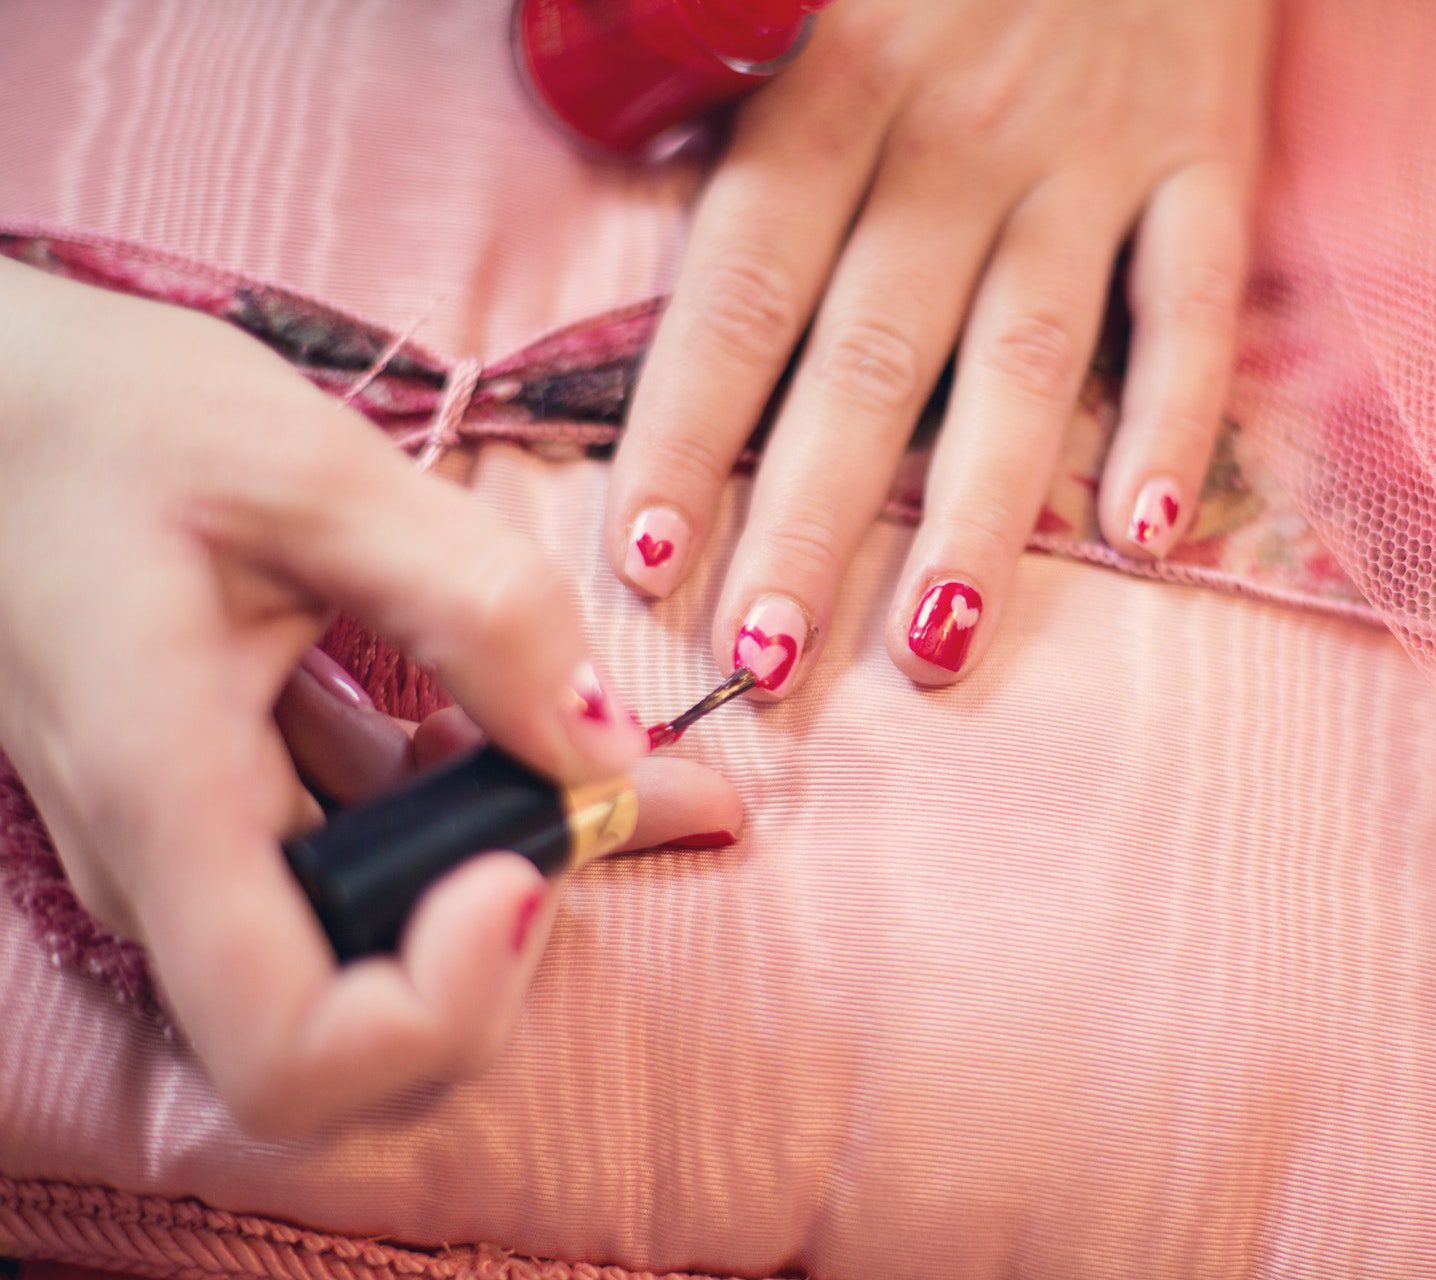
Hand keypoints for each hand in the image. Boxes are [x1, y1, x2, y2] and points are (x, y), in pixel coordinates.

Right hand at [0, 260, 741, 1134]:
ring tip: (603, 757)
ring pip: (367, 934)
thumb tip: (608, 748)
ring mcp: (182, 845)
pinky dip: (455, 810)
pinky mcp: (209, 804)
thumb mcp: (311, 472)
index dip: (442, 1010)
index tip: (521, 870)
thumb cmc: (96, 415)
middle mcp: (162, 864)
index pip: (295, 1054)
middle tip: (630, 798)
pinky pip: (349, 854)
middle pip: (358, 1016)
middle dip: (515, 931)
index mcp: (166, 801)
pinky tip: (511, 723)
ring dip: (502, 863)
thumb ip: (478, 608)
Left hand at [604, 0, 1269, 695]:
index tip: (646, 559)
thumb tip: (603, 145)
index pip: (740, 289)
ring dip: (977, 512)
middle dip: (810, 520)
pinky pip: (1194, 303)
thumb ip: (697, 43)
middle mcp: (957, 134)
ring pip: (1027, 359)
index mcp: (829, 78)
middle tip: (763, 662)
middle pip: (871, 357)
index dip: (689, 430)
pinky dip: (1177, 416)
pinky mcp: (1208, 154)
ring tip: (930, 646)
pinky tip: (1143, 532)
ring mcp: (1092, 153)